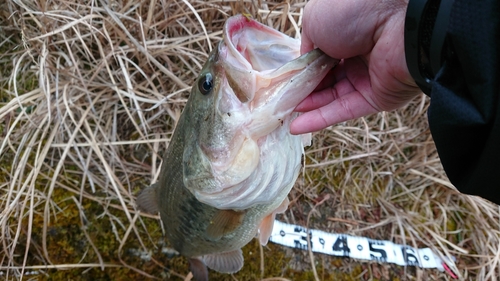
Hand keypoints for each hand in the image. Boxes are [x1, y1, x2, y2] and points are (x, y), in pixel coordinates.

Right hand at [290, 0, 421, 133]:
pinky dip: (321, 119)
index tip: (285, 81)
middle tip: (282, 100)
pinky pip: (345, 110)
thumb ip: (306, 46)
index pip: (319, 56)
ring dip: (309, 106)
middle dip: (303, 90)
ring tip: (285, 114)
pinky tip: (297, 126)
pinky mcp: (377, 98)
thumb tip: (304, 66)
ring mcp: (368, 77)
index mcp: (346, 32)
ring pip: (332, 97)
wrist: (397, 21)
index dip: (302, 70)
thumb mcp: (315, 20)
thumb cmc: (353, 10)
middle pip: (325, 79)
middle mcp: (357, 54)